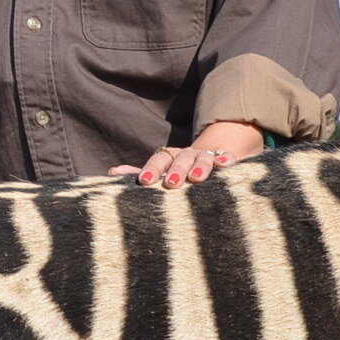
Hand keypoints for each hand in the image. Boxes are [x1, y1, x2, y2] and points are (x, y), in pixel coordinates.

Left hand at [111, 121, 266, 186]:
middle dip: (175, 170)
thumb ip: (139, 173)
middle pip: (180, 159)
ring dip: (199, 167)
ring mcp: (207, 157)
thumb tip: (111, 173)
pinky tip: (225, 165)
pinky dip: (226, 160)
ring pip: (202, 159)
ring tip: (196, 179)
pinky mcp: (226, 160)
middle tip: (171, 184)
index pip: (158, 161)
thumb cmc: (180, 172)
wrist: (212, 157)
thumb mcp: (162, 172)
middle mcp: (187, 155)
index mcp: (169, 158)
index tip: (144, 181)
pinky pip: (227, 158)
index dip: (151, 169)